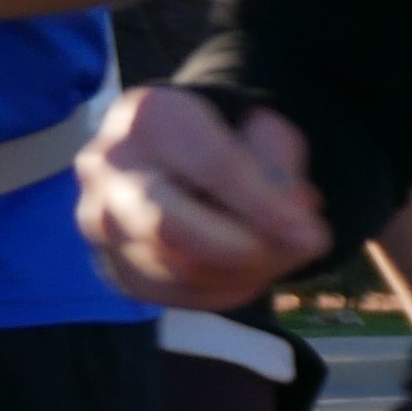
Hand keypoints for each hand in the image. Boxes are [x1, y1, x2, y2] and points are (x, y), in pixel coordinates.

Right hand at [74, 85, 329, 307]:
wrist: (173, 152)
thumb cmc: (224, 136)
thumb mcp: (263, 131)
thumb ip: (281, 170)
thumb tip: (298, 228)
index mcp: (146, 115)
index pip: (211, 166)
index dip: (265, 206)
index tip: (313, 235)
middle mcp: (107, 167)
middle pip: (168, 227)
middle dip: (242, 250)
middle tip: (296, 253)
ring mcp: (98, 220)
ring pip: (172, 269)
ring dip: (241, 274)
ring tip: (280, 257)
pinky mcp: (110, 264)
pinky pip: (169, 295)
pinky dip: (222, 292)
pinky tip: (249, 272)